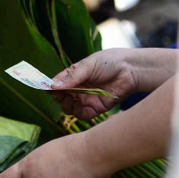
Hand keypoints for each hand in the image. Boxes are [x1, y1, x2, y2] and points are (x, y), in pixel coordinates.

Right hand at [51, 48, 176, 119]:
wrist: (130, 70)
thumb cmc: (109, 62)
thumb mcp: (88, 65)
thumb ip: (72, 77)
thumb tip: (53, 85)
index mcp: (74, 76)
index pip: (58, 83)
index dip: (51, 87)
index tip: (48, 89)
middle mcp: (78, 88)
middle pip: (62, 98)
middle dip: (59, 98)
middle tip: (60, 95)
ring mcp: (87, 99)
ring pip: (70, 108)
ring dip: (67, 106)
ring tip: (70, 101)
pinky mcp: (97, 108)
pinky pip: (84, 115)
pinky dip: (79, 114)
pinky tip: (79, 108)